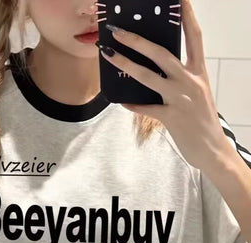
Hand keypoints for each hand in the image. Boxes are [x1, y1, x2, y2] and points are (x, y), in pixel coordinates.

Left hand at [100, 0, 228, 170]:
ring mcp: (180, 99)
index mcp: (199, 72)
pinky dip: (132, 105)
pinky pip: (145, 108)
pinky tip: (121, 101)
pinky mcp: (171, 117)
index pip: (194, 38)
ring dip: (126, 64)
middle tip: (118, 31)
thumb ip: (180, 80)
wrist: (212, 150)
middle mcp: (190, 81)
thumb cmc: (202, 120)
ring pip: (148, 77)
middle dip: (138, 40)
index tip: (180, 0)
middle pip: (162, 53)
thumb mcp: (197, 94)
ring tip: (110, 55)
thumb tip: (155, 70)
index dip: (187, 16)